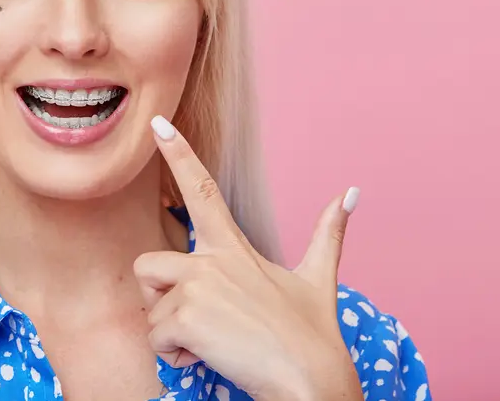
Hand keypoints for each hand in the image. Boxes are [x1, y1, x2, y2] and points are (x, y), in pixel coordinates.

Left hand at [134, 116, 363, 400]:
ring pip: (150, 306)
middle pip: (148, 264)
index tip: (157, 124)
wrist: (311, 383)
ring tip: (210, 343)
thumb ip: (328, 234)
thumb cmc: (311, 337)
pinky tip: (207, 358)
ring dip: (169, 331)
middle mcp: (211, 261)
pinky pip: (155, 336)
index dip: (178, 153)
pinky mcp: (186, 316)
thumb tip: (351, 193)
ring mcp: (197, 286)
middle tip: (196, 321)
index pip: (202, 190)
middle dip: (158, 296)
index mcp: (234, 248)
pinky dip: (173, 355)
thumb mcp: (318, 279)